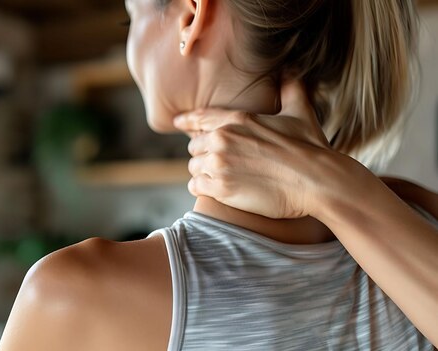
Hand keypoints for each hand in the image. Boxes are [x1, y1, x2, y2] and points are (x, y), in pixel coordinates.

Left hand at [174, 80, 335, 218]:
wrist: (317, 181)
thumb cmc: (311, 149)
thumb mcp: (300, 113)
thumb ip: (291, 90)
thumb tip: (292, 71)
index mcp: (237, 119)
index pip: (200, 118)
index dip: (187, 121)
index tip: (177, 123)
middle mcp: (223, 138)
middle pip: (194, 146)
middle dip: (204, 155)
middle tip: (219, 164)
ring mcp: (219, 163)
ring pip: (193, 167)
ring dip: (203, 173)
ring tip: (219, 179)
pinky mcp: (220, 188)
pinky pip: (195, 186)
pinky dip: (202, 189)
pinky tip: (215, 191)